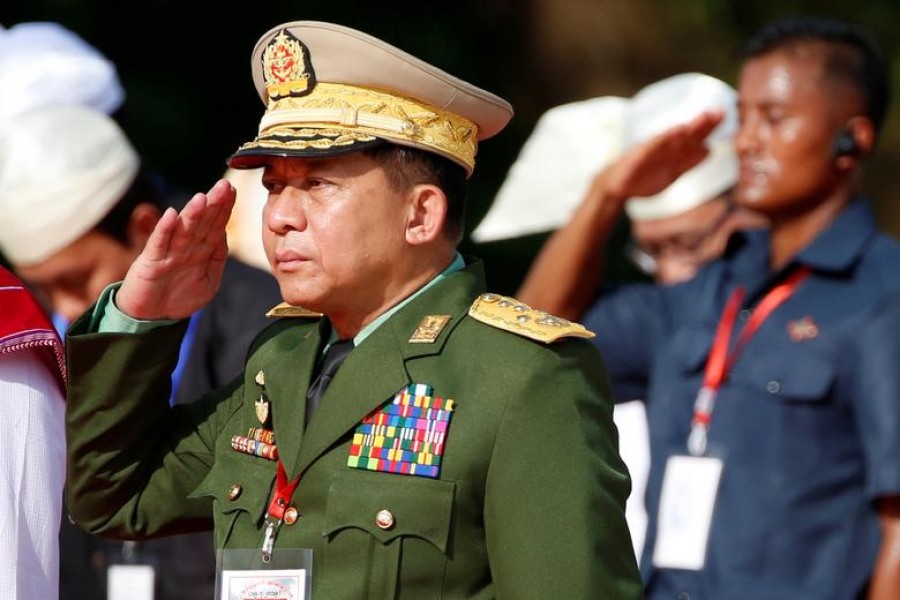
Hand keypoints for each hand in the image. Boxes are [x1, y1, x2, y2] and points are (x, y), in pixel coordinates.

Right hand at [115, 179, 235, 319]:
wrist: (152, 318)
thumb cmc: (180, 298)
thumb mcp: (208, 281)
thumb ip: (217, 259)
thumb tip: (224, 234)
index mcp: (201, 251)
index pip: (215, 226)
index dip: (224, 209)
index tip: (233, 191)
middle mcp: (185, 248)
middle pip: (202, 223)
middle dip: (213, 205)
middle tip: (224, 186)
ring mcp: (168, 253)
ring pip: (183, 230)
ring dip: (192, 214)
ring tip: (202, 197)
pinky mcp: (151, 263)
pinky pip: (159, 244)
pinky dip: (164, 229)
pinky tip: (171, 215)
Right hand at [600, 110, 724, 200]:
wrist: (616, 186)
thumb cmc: (644, 177)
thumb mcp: (671, 173)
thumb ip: (688, 162)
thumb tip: (708, 149)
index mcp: (673, 151)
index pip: (694, 137)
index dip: (708, 127)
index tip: (725, 114)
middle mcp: (663, 146)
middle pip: (686, 134)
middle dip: (702, 123)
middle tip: (719, 111)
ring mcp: (650, 150)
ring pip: (672, 136)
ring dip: (689, 127)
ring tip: (703, 117)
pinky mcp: (637, 156)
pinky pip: (652, 146)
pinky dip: (664, 138)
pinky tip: (675, 131)